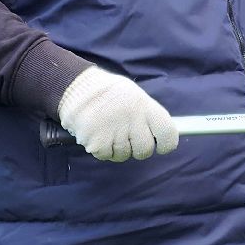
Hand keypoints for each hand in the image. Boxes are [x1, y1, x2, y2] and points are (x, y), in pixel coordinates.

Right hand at [56, 67, 178, 161]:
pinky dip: (102, 149)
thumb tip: (160, 135)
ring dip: (117, 148)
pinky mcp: (98, 144)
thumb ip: (147, 115)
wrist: (76, 88)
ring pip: (125, 155)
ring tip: (108, 130)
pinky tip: (98, 133)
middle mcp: (133, 120)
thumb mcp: (134, 96)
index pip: (168, 133)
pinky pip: (107, 156)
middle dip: (137, 148)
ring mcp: (115, 133)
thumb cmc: (108, 93)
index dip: (167, 144)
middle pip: (145, 150)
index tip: (161, 146)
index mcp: (144, 106)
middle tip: (127, 137)